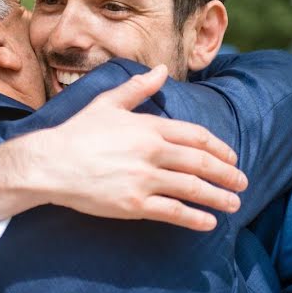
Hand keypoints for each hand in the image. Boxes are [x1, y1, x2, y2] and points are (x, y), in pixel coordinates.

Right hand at [0, 64, 246, 230]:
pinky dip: (194, 218)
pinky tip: (208, 223)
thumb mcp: (107, 103)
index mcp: (147, 126)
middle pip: (200, 162)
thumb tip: (161, 69)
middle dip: (227, 174)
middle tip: (242, 182)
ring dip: (218, 197)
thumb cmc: (76, 133)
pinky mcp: (133, 204)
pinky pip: (173, 211)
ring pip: (192, 188)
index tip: (232, 157)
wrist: (49, 164)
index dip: (219, 148)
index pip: (196, 136)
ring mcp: (143, 179)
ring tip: (233, 204)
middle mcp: (150, 151)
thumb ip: (138, 88)